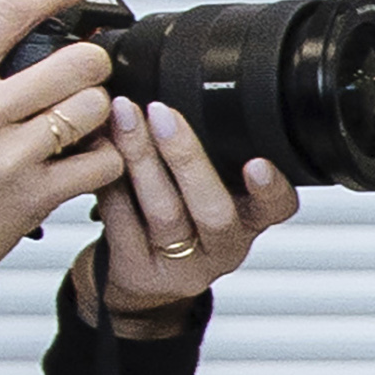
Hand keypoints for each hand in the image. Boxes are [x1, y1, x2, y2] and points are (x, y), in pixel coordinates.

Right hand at [0, 0, 132, 278]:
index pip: (8, 13)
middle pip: (75, 61)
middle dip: (92, 62)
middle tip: (86, 71)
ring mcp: (9, 154)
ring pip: (95, 108)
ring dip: (100, 109)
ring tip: (84, 116)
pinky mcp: (35, 195)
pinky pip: (102, 163)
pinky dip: (107, 157)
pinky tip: (89, 157)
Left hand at [84, 98, 298, 330]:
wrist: (139, 285)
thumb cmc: (174, 225)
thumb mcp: (206, 195)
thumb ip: (210, 158)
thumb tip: (181, 90)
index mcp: (249, 223)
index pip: (277, 208)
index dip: (270, 188)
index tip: (257, 163)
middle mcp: (222, 248)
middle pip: (213, 209)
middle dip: (186, 157)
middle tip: (161, 113)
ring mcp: (180, 265)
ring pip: (163, 212)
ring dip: (140, 158)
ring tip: (122, 117)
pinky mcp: (139, 270)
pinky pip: (121, 220)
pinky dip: (108, 179)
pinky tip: (97, 147)